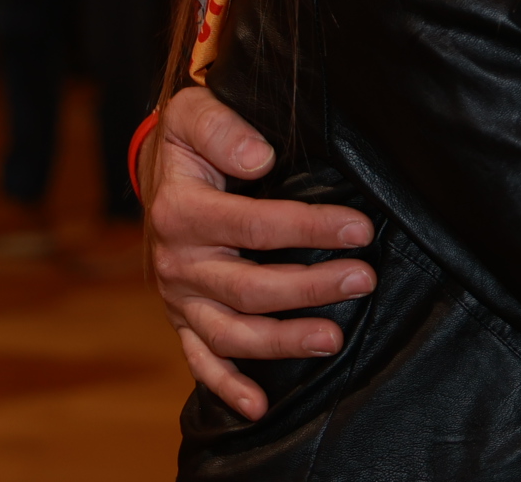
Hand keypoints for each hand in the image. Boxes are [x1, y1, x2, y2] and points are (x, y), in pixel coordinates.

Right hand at [143, 86, 379, 419]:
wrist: (156, 173)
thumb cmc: (187, 142)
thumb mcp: (192, 113)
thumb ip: (221, 126)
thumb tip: (260, 158)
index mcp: (181, 212)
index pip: (253, 225)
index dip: (309, 227)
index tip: (360, 227)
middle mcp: (177, 262)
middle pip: (249, 287)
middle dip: (311, 286)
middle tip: (364, 278)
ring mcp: (179, 297)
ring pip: (232, 333)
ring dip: (284, 341)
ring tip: (334, 338)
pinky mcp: (182, 319)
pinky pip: (201, 360)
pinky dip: (227, 388)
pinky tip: (260, 406)